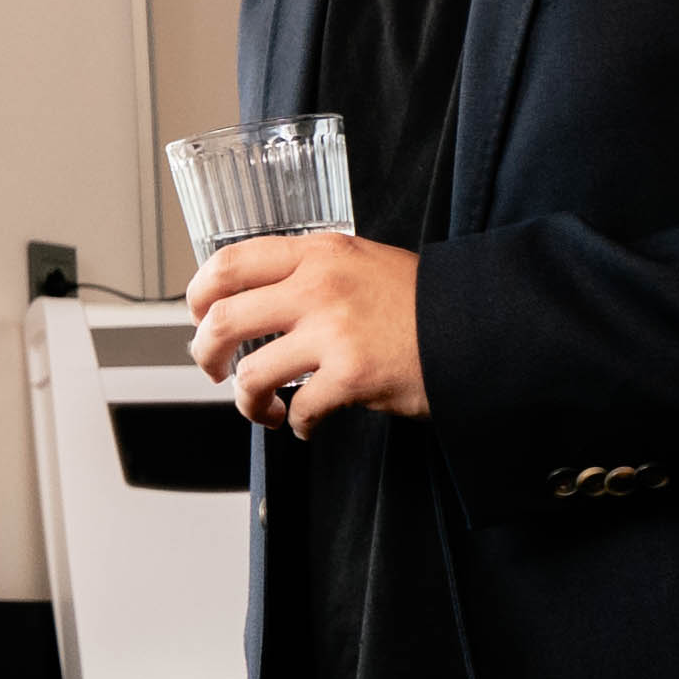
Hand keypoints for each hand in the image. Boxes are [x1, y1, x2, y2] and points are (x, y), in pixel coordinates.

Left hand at [189, 232, 427, 428]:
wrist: (480, 326)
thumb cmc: (421, 301)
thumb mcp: (361, 262)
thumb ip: (311, 274)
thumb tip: (258, 303)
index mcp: (317, 253)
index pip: (228, 262)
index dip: (198, 295)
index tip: (198, 317)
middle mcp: (318, 286)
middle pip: (222, 319)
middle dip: (205, 355)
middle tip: (213, 370)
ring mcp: (334, 331)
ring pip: (251, 374)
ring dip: (247, 402)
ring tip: (263, 409)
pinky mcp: (352, 376)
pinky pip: (300, 409)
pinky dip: (297, 425)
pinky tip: (308, 424)